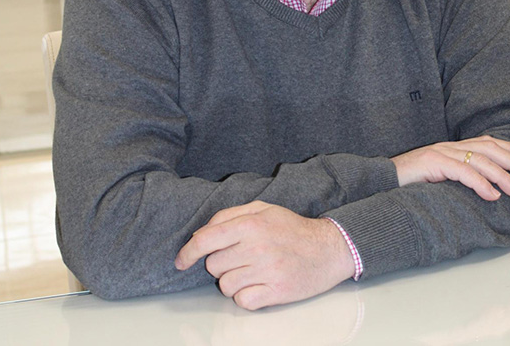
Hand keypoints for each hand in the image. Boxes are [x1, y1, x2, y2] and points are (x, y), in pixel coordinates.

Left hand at [175, 201, 354, 309]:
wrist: (328, 248)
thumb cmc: (292, 229)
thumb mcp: (263, 209)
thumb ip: (230, 216)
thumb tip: (201, 234)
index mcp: (251, 223)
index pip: (206, 239)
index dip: (188, 252)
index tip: (181, 261)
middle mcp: (256, 246)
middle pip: (214, 265)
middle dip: (222, 263)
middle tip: (242, 257)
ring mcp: (266, 270)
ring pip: (226, 285)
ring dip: (234, 281)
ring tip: (253, 270)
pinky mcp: (276, 292)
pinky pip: (242, 301)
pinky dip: (246, 296)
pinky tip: (260, 284)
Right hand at [391, 135, 509, 200]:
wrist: (381, 180)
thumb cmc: (409, 183)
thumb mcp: (439, 179)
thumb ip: (458, 178)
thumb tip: (486, 190)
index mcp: (451, 148)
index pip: (486, 142)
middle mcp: (448, 146)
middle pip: (488, 148)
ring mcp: (440, 153)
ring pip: (479, 160)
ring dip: (503, 176)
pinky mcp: (432, 163)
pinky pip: (462, 171)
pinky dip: (480, 183)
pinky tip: (492, 196)